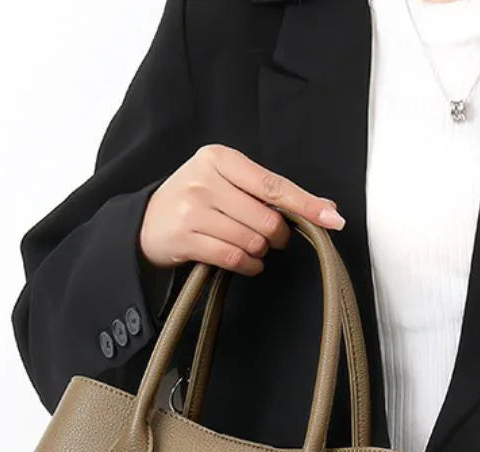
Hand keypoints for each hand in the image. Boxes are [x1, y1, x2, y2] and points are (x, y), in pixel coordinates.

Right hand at [139, 144, 345, 274]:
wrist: (145, 222)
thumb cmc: (196, 201)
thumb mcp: (227, 183)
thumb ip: (271, 193)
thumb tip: (327, 208)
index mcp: (220, 158)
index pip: (273, 185)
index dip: (306, 204)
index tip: (333, 219)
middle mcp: (205, 179)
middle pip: (267, 220)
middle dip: (277, 237)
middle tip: (270, 238)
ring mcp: (192, 209)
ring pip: (252, 241)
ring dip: (260, 253)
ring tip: (249, 247)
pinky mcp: (185, 238)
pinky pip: (235, 258)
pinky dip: (249, 266)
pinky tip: (246, 262)